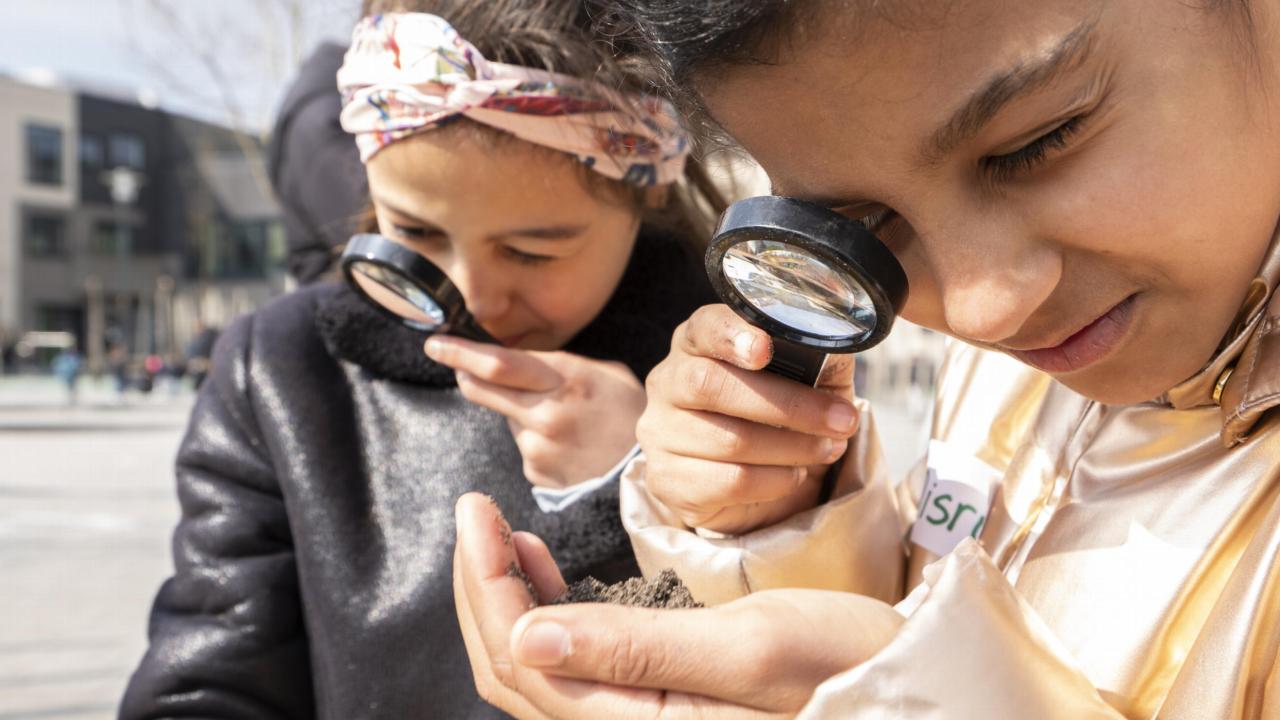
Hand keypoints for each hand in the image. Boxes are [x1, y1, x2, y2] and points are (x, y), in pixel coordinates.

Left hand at [426, 336, 644, 487]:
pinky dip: (540, 446)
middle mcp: (547, 413)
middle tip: (457, 365)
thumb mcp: (607, 374)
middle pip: (484, 389)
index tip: (435, 343)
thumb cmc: (632, 416)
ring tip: (567, 424)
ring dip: (523, 416)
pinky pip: (527, 451)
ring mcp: (539, 448)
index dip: (460, 352)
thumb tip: (519, 365)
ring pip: (511, 420)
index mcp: (567, 380)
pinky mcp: (538, 475)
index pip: (498, 363)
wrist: (651, 474)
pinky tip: (570, 449)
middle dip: (464, 373)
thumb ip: (561, 367)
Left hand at [454, 493, 901, 718]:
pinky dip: (550, 618)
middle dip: (484, 587)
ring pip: (539, 673)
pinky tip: (548, 575)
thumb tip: (526, 636)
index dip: (486, 582)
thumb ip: (633, 649)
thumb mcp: (747, 646)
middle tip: (476, 512)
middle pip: (515, 669)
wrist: (910, 690)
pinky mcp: (658, 708)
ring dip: (510, 601)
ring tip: (503, 535)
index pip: (523, 657)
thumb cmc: (846, 666)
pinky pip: (577, 672)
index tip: (477, 510)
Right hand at [636, 305, 860, 533]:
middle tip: (840, 419)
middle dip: (788, 404)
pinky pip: (729, 481)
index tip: (765, 349)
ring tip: (827, 449)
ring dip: (793, 447)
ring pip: (729, 439)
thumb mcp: (808, 380)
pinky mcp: (669, 480)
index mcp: (697, 344)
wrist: (756, 487)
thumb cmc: (778, 418)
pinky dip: (775, 481)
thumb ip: (818, 357)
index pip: (704, 327)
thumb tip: (838, 343)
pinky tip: (793, 475)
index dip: (732, 335)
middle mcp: (668, 383)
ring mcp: (661, 434)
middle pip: (710, 385)